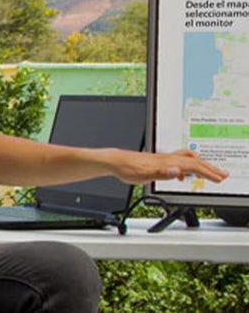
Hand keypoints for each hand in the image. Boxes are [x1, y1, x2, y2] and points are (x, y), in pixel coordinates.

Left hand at [108, 148, 228, 185]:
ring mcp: (163, 159)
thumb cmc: (127, 168)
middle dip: (209, 168)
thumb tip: (178, 171)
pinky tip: (182, 176)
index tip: (219, 178)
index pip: (193, 166)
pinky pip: (177, 162)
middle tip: (222, 174)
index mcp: (167, 162)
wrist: (115, 161)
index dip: (207, 172)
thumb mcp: (146, 174)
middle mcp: (166, 158)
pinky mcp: (157, 161)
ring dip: (200, 165)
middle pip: (193, 161)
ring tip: (209, 172)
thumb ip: (163, 173)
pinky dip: (186, 167)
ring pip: (187, 159)